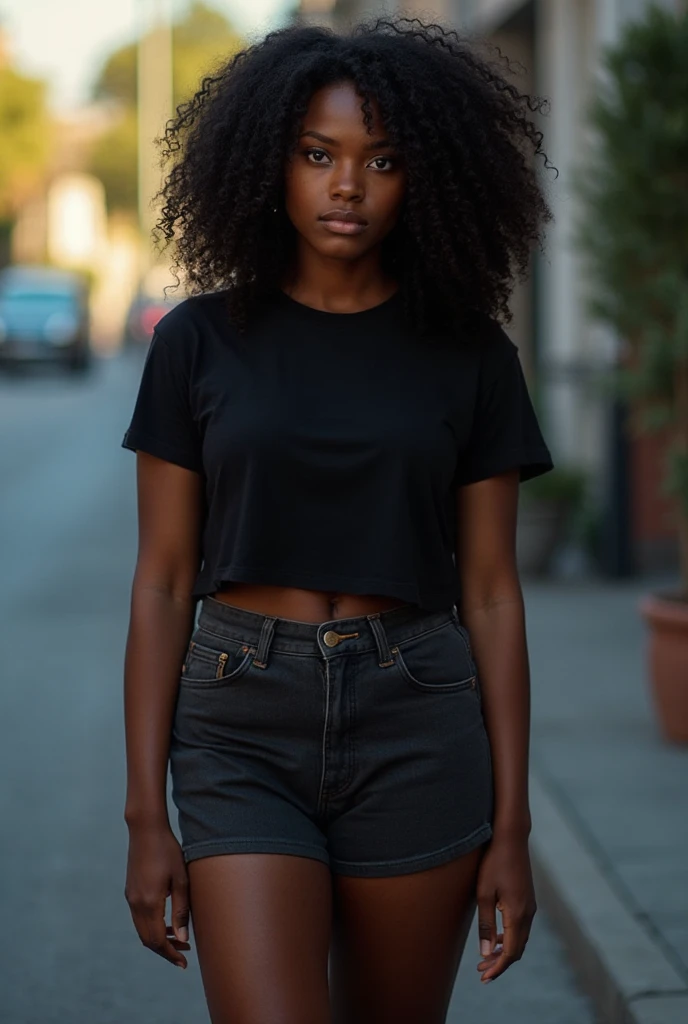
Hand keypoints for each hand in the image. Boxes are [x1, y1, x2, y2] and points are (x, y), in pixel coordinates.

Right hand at [125, 823, 190, 968]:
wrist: (145, 830)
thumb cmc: (168, 851)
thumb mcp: (181, 879)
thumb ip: (181, 910)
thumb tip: (183, 939)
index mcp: (149, 903)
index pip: (157, 940)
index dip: (170, 954)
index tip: (184, 963)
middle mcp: (135, 904)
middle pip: (147, 940)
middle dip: (165, 950)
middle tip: (185, 954)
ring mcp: (130, 898)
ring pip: (142, 930)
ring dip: (158, 939)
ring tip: (179, 939)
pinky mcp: (130, 891)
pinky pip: (139, 918)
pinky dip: (152, 927)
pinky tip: (167, 922)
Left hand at [475, 834, 536, 982]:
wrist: (511, 838)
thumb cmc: (493, 863)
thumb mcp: (484, 893)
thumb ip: (486, 924)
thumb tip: (487, 953)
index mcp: (518, 914)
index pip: (511, 952)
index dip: (498, 968)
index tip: (485, 977)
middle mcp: (528, 913)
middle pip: (517, 949)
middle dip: (500, 963)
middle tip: (482, 972)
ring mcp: (530, 906)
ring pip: (520, 939)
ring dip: (505, 951)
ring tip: (487, 958)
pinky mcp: (528, 899)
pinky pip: (521, 927)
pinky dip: (510, 938)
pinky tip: (497, 938)